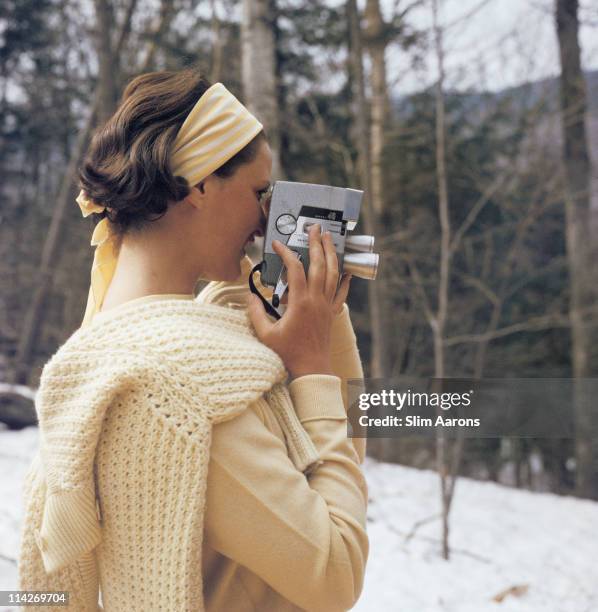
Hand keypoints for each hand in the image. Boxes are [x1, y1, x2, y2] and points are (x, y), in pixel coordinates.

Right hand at [248, 224, 351, 378]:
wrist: (311, 369)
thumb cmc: (289, 353)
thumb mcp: (266, 334)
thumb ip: (256, 313)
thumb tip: (250, 296)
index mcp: (300, 303)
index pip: (295, 270)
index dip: (287, 253)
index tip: (278, 244)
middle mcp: (316, 301)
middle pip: (320, 266)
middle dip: (317, 244)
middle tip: (315, 228)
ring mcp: (327, 306)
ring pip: (333, 275)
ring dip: (331, 255)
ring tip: (329, 239)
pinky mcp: (332, 314)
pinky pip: (341, 293)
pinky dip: (344, 280)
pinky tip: (346, 271)